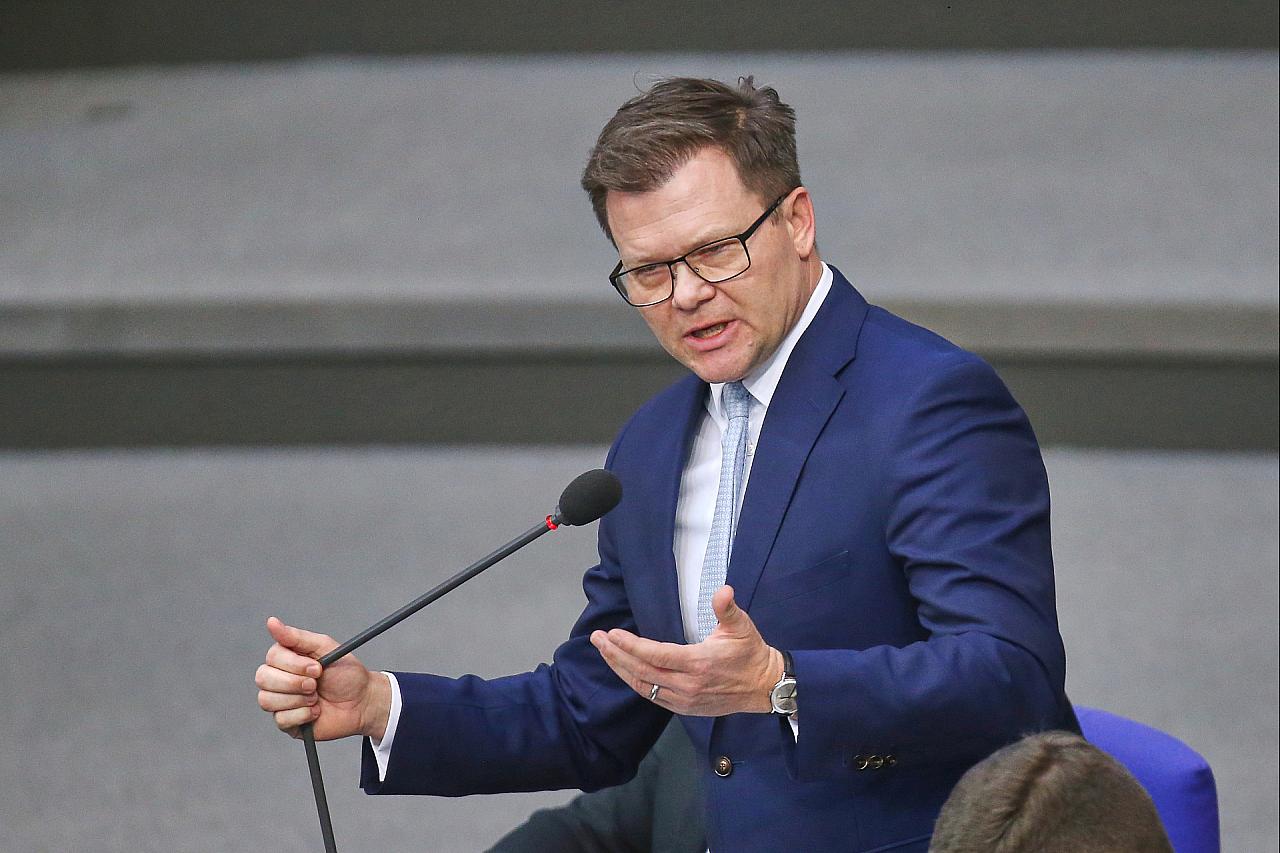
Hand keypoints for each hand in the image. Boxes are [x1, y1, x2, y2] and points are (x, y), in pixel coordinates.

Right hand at [255, 616, 390, 741]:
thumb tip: (271, 622)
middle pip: (263, 678)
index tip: (317, 668)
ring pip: (267, 700)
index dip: (293, 664)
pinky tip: (316, 712)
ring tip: (316, 697)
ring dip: (298, 699)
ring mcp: (281, 701)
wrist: (363, 702)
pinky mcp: (286, 722)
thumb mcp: (326, 648)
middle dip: (293, 682)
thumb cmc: (346, 674)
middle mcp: (279, 679)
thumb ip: (297, 637)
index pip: (272, 657)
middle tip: (315, 684)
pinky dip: (303, 715)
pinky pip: (280, 719)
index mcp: (287, 659)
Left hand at [590, 586, 781, 715]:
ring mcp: (684, 700)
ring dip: (621, 669)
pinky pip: (653, 696)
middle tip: (597, 639)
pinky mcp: (685, 708)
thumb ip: (727, 609)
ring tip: (604, 652)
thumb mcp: (742, 627)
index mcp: (698, 663)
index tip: (611, 634)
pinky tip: (624, 670)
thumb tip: (723, 591)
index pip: (655, 655)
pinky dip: (635, 683)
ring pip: (643, 686)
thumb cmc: (751, 654)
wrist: (765, 687)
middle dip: (616, 655)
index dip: (630, 645)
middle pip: (642, 672)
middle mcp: (687, 685)